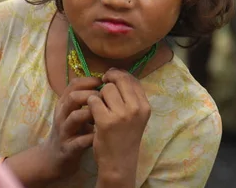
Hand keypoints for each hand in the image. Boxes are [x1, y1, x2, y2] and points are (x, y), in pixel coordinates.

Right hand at [43, 77, 102, 175]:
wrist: (54, 157)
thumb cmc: (71, 131)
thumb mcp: (75, 112)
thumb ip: (86, 100)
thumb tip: (106, 85)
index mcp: (64, 104)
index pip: (74, 85)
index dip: (89, 80)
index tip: (104, 82)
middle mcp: (62, 115)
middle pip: (73, 97)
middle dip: (91, 95)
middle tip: (105, 98)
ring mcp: (64, 132)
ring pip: (75, 117)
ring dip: (91, 113)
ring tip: (103, 114)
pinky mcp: (68, 148)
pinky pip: (80, 141)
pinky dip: (92, 137)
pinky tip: (101, 135)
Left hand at [88, 69, 150, 186]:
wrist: (118, 162)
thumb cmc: (125, 137)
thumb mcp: (136, 116)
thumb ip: (131, 97)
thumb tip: (117, 73)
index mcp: (145, 106)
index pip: (133, 79)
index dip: (120, 74)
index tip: (111, 77)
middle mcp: (135, 109)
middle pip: (119, 80)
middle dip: (108, 80)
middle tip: (102, 83)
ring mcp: (121, 115)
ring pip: (105, 89)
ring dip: (99, 95)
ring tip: (100, 106)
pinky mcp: (105, 121)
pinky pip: (94, 100)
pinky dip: (90, 104)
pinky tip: (92, 112)